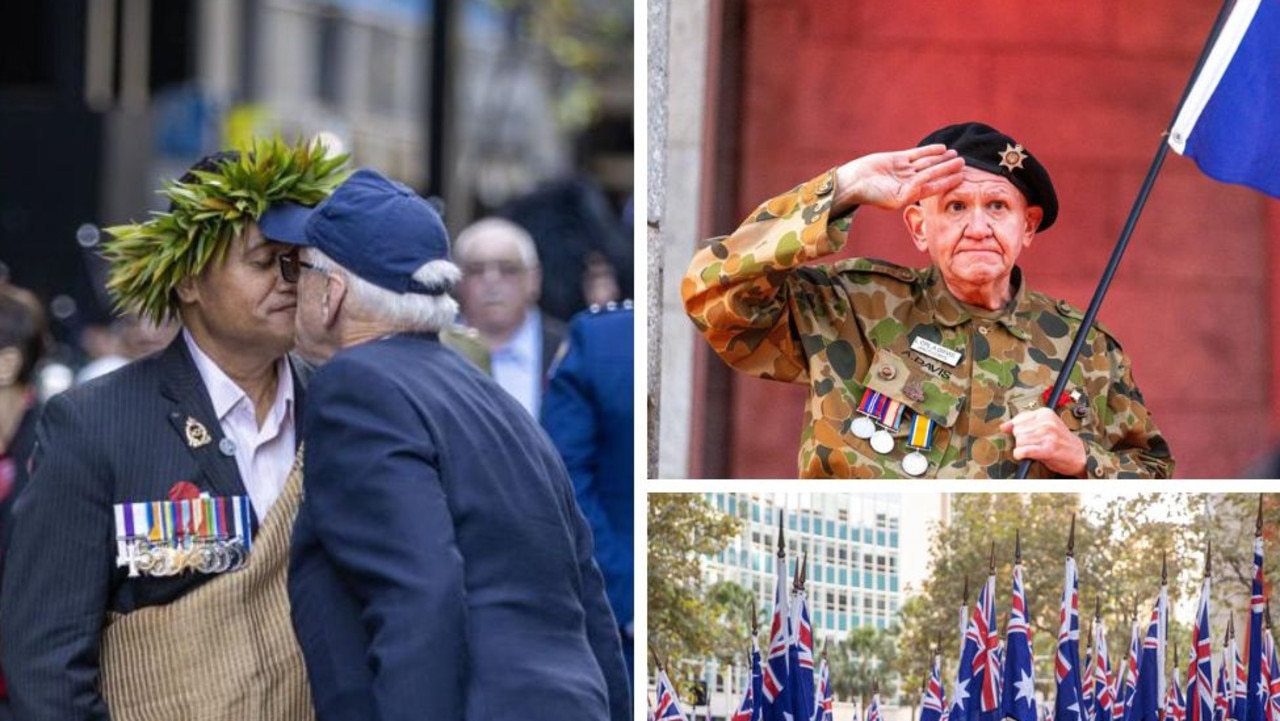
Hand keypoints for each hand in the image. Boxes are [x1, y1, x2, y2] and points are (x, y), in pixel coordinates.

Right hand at [832, 144, 964, 213]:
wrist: (853, 181)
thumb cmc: (871, 194)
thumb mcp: (893, 198)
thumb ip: (911, 191)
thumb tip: (925, 185)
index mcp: (909, 194)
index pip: (933, 187)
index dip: (948, 181)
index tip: (961, 177)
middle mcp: (909, 182)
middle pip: (933, 173)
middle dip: (948, 168)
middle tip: (964, 163)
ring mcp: (904, 170)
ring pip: (927, 163)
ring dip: (941, 158)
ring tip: (956, 154)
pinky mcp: (898, 158)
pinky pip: (917, 154)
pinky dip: (929, 151)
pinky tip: (941, 148)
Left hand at [999, 407, 1087, 476]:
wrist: (1079, 454)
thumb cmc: (1059, 440)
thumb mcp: (1042, 426)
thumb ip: (1022, 424)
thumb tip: (1003, 427)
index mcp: (1045, 413)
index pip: (1017, 421)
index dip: (1020, 431)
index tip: (1030, 436)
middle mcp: (1047, 422)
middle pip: (1017, 432)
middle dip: (1022, 440)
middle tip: (1035, 444)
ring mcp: (1048, 435)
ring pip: (1019, 442)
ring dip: (1023, 449)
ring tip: (1036, 449)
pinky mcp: (1048, 449)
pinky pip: (1023, 451)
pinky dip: (1020, 455)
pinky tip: (1025, 455)